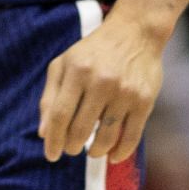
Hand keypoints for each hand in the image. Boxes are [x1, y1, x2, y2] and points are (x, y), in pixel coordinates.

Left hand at [38, 10, 165, 163]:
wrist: (134, 33)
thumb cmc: (92, 52)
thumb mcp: (64, 64)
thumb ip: (50, 97)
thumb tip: (43, 134)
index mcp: (77, 71)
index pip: (60, 115)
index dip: (53, 139)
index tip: (51, 155)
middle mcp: (101, 81)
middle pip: (81, 128)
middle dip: (72, 146)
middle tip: (70, 150)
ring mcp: (125, 92)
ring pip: (107, 136)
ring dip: (96, 151)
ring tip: (91, 152)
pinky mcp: (145, 100)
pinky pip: (132, 135)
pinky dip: (121, 151)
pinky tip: (112, 156)